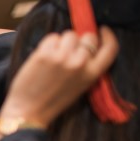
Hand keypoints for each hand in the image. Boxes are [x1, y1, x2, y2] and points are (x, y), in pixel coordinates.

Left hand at [0, 27, 118, 127]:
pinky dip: (48, 44)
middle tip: (68, 52)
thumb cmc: (53, 101)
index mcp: (92, 74)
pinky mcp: (44, 54)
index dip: (108, 36)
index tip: (102, 29)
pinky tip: (43, 58)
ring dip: (62, 42)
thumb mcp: (80, 86)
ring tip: (54, 57)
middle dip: (80, 41)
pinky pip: (51, 38)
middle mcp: (80, 63)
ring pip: (69, 35)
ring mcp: (62, 57)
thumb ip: (87, 66)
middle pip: (88, 37)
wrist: (29, 111)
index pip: (110, 48)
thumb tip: (86, 44)